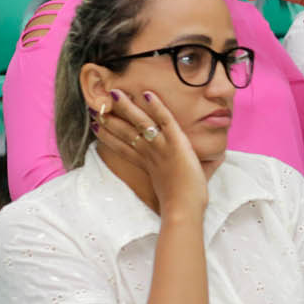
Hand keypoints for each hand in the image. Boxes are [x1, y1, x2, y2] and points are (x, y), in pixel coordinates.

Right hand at [95, 88, 209, 219]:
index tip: (96, 127)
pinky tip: (147, 94)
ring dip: (127, 107)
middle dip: (110, 119)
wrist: (183, 209)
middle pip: (126, 133)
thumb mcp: (174, 187)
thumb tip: (207, 163)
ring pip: (141, 122)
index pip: (124, 148)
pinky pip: (165, 121)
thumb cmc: (182, 203)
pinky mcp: (176, 144)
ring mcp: (161, 148)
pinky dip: (157, 107)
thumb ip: (180, 175)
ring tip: (114, 93)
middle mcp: (150, 154)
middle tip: (96, 107)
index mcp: (147, 165)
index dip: (109, 137)